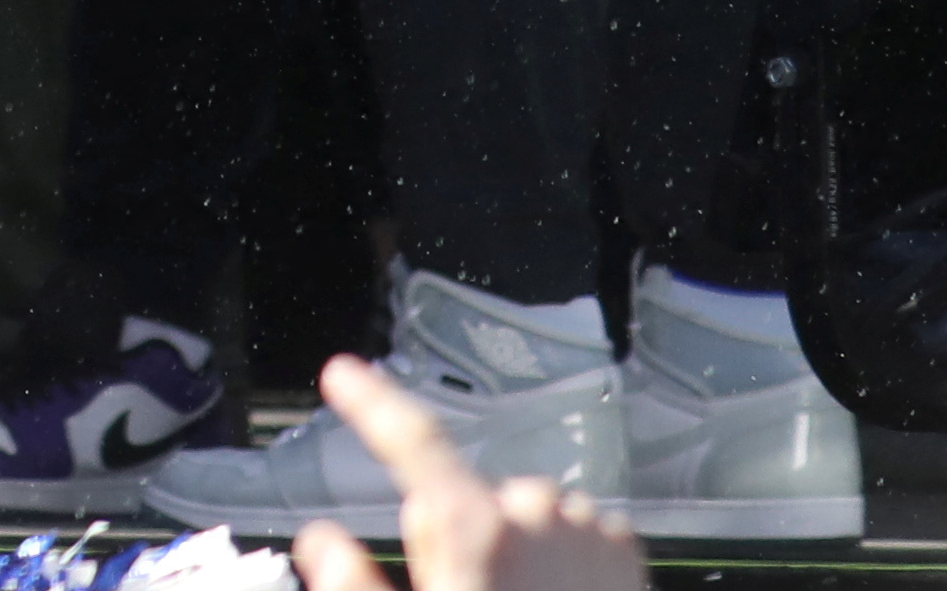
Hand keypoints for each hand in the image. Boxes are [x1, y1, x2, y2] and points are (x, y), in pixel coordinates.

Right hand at [289, 350, 645, 590]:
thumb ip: (355, 584)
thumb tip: (322, 541)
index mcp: (470, 528)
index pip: (409, 438)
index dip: (370, 401)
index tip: (344, 376)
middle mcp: (531, 512)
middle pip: (470, 493)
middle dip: (461, 529)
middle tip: (463, 587)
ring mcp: (585, 527)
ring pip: (526, 512)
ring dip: (514, 542)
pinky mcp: (624, 549)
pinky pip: (576, 529)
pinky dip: (561, 554)